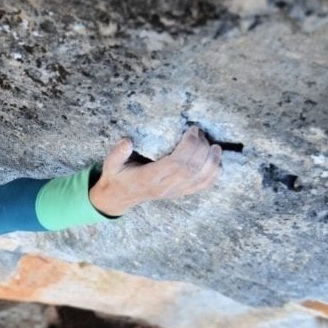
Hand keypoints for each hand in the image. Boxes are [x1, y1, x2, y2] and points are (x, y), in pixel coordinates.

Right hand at [88, 126, 221, 215]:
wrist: (119, 197)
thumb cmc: (117, 176)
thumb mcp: (110, 164)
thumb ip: (117, 153)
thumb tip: (127, 141)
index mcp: (149, 178)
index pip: (175, 163)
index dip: (188, 146)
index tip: (192, 129)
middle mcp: (164, 187)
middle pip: (191, 169)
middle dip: (202, 149)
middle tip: (202, 133)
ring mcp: (174, 192)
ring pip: (200, 179)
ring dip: (212, 162)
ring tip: (215, 146)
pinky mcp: (180, 193)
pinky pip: (202, 187)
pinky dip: (213, 175)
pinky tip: (217, 162)